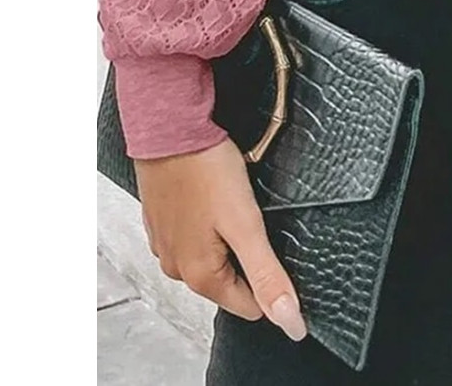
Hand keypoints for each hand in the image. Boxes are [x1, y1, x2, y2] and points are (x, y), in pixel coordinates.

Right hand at [135, 136, 306, 340]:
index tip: (274, 246)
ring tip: (233, 203)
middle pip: (231, 280)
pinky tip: (214, 196)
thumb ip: (267, 275)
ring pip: (212, 256)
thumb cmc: (206, 170)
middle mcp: (177, 267)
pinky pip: (194, 234)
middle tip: (253, 217)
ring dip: (228, 236)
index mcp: (200, 276)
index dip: (271, 281)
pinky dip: (209, 221)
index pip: (249, 305)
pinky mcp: (162, 222)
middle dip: (248, 254)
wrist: (170, 129)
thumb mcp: (247, 225)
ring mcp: (166, 244)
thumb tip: (289, 321)